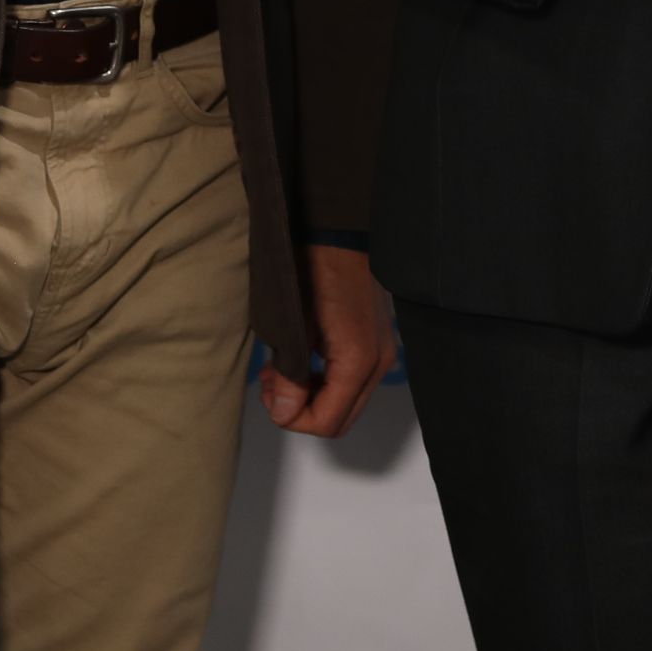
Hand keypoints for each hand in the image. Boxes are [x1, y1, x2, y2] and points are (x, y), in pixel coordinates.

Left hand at [262, 245, 393, 437]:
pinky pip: (353, 381)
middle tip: (273, 384)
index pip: (327, 421)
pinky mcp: (377, 341)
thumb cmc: (311, 267)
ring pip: (346, 402)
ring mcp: (382, 351)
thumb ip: (289, 376)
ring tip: (281, 370)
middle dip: (301, 410)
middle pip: (340, 418)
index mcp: (359, 359)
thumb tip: (284, 412)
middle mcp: (379, 361)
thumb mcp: (292, 325)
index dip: (292, 418)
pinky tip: (302, 358)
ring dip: (312, 396)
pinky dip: (325, 381)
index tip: (269, 394)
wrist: (336, 229)